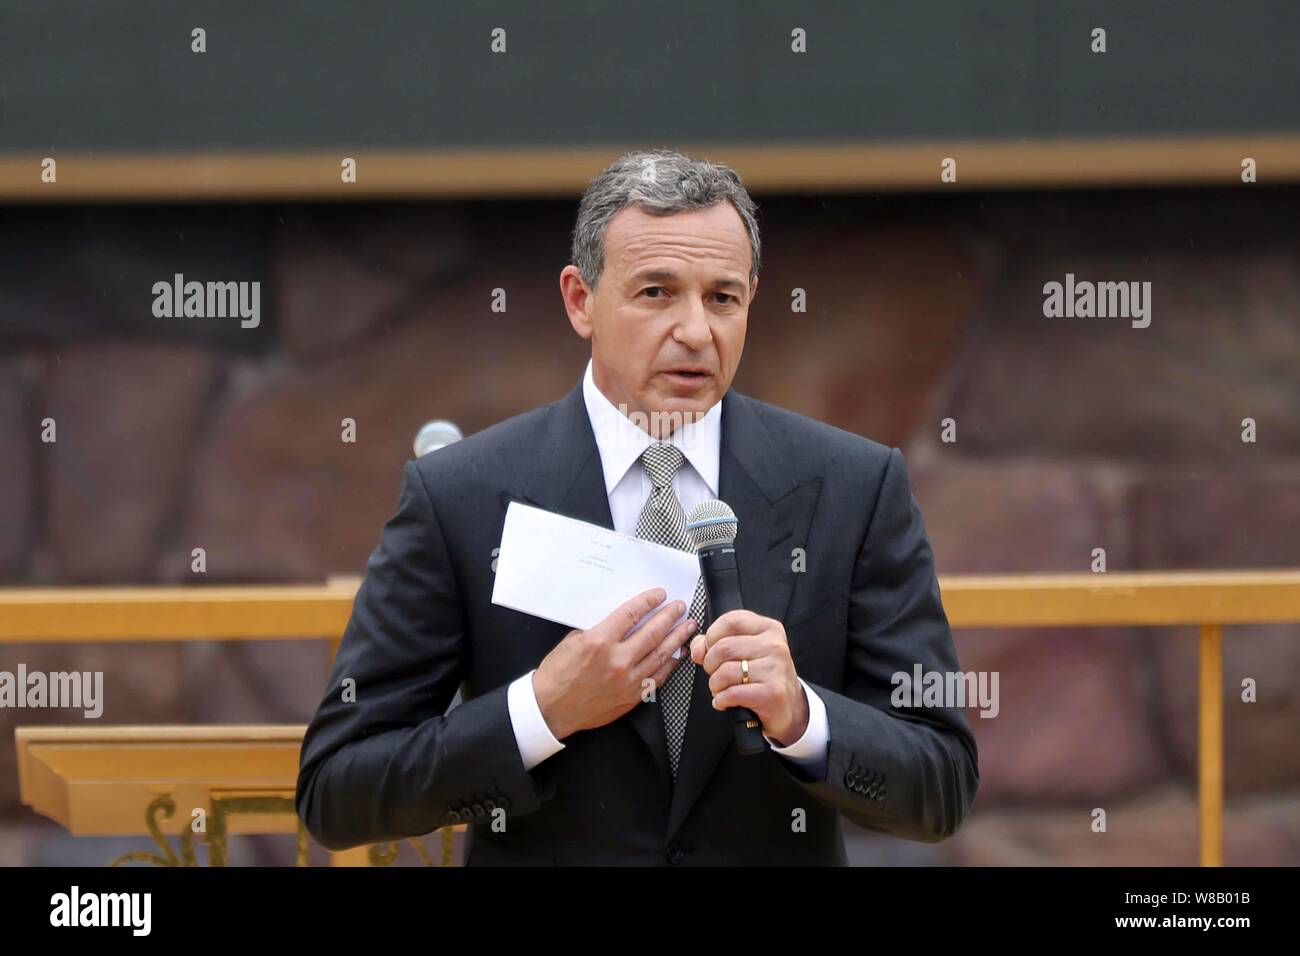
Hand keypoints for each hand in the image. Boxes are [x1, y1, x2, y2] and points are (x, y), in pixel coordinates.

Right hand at [533, 588, 697, 740]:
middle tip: (680, 607)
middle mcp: (616, 660)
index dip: (648, 601)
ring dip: (677, 638)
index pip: (631, 614)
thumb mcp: (573, 641)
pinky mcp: (632, 696)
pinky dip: (670, 664)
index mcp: (599, 642)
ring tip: (687, 627)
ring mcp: (627, 680)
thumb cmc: (558, 676)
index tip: (659, 595)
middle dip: (669, 616)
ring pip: (661, 655)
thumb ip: (599, 628)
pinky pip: (658, 677)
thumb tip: (621, 619)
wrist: (551, 709)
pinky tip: (678, 654)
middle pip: (652, 632)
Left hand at [690, 610, 808, 746]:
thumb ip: (715, 643)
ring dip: (715, 685)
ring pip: (725, 672)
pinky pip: (732, 693)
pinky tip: (726, 701)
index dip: (712, 636)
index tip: (710, 650)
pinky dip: (721, 700)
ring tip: (722, 689)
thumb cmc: (762, 677)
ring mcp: (776, 669)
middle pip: (723, 647)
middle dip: (710, 665)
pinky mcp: (773, 693)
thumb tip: (698, 649)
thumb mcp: (743, 652)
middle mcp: (775, 645)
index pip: (731, 621)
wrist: (788, 707)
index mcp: (768, 629)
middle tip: (716, 674)